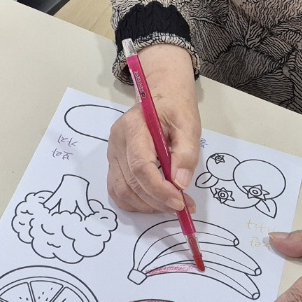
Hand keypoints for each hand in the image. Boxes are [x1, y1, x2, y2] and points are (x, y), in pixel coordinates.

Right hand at [106, 43, 200, 213]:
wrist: (162, 96)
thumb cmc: (176, 109)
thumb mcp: (189, 126)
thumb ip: (186, 154)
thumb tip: (180, 184)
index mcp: (134, 127)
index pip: (140, 166)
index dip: (159, 189)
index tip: (180, 201)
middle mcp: (117, 141)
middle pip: (131, 182)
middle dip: (158, 201)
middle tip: (183, 205)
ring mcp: (112, 153)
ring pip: (122, 191)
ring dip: (147, 205)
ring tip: (171, 204)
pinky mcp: (114, 162)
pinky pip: (118, 190)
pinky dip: (136, 202)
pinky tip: (155, 201)